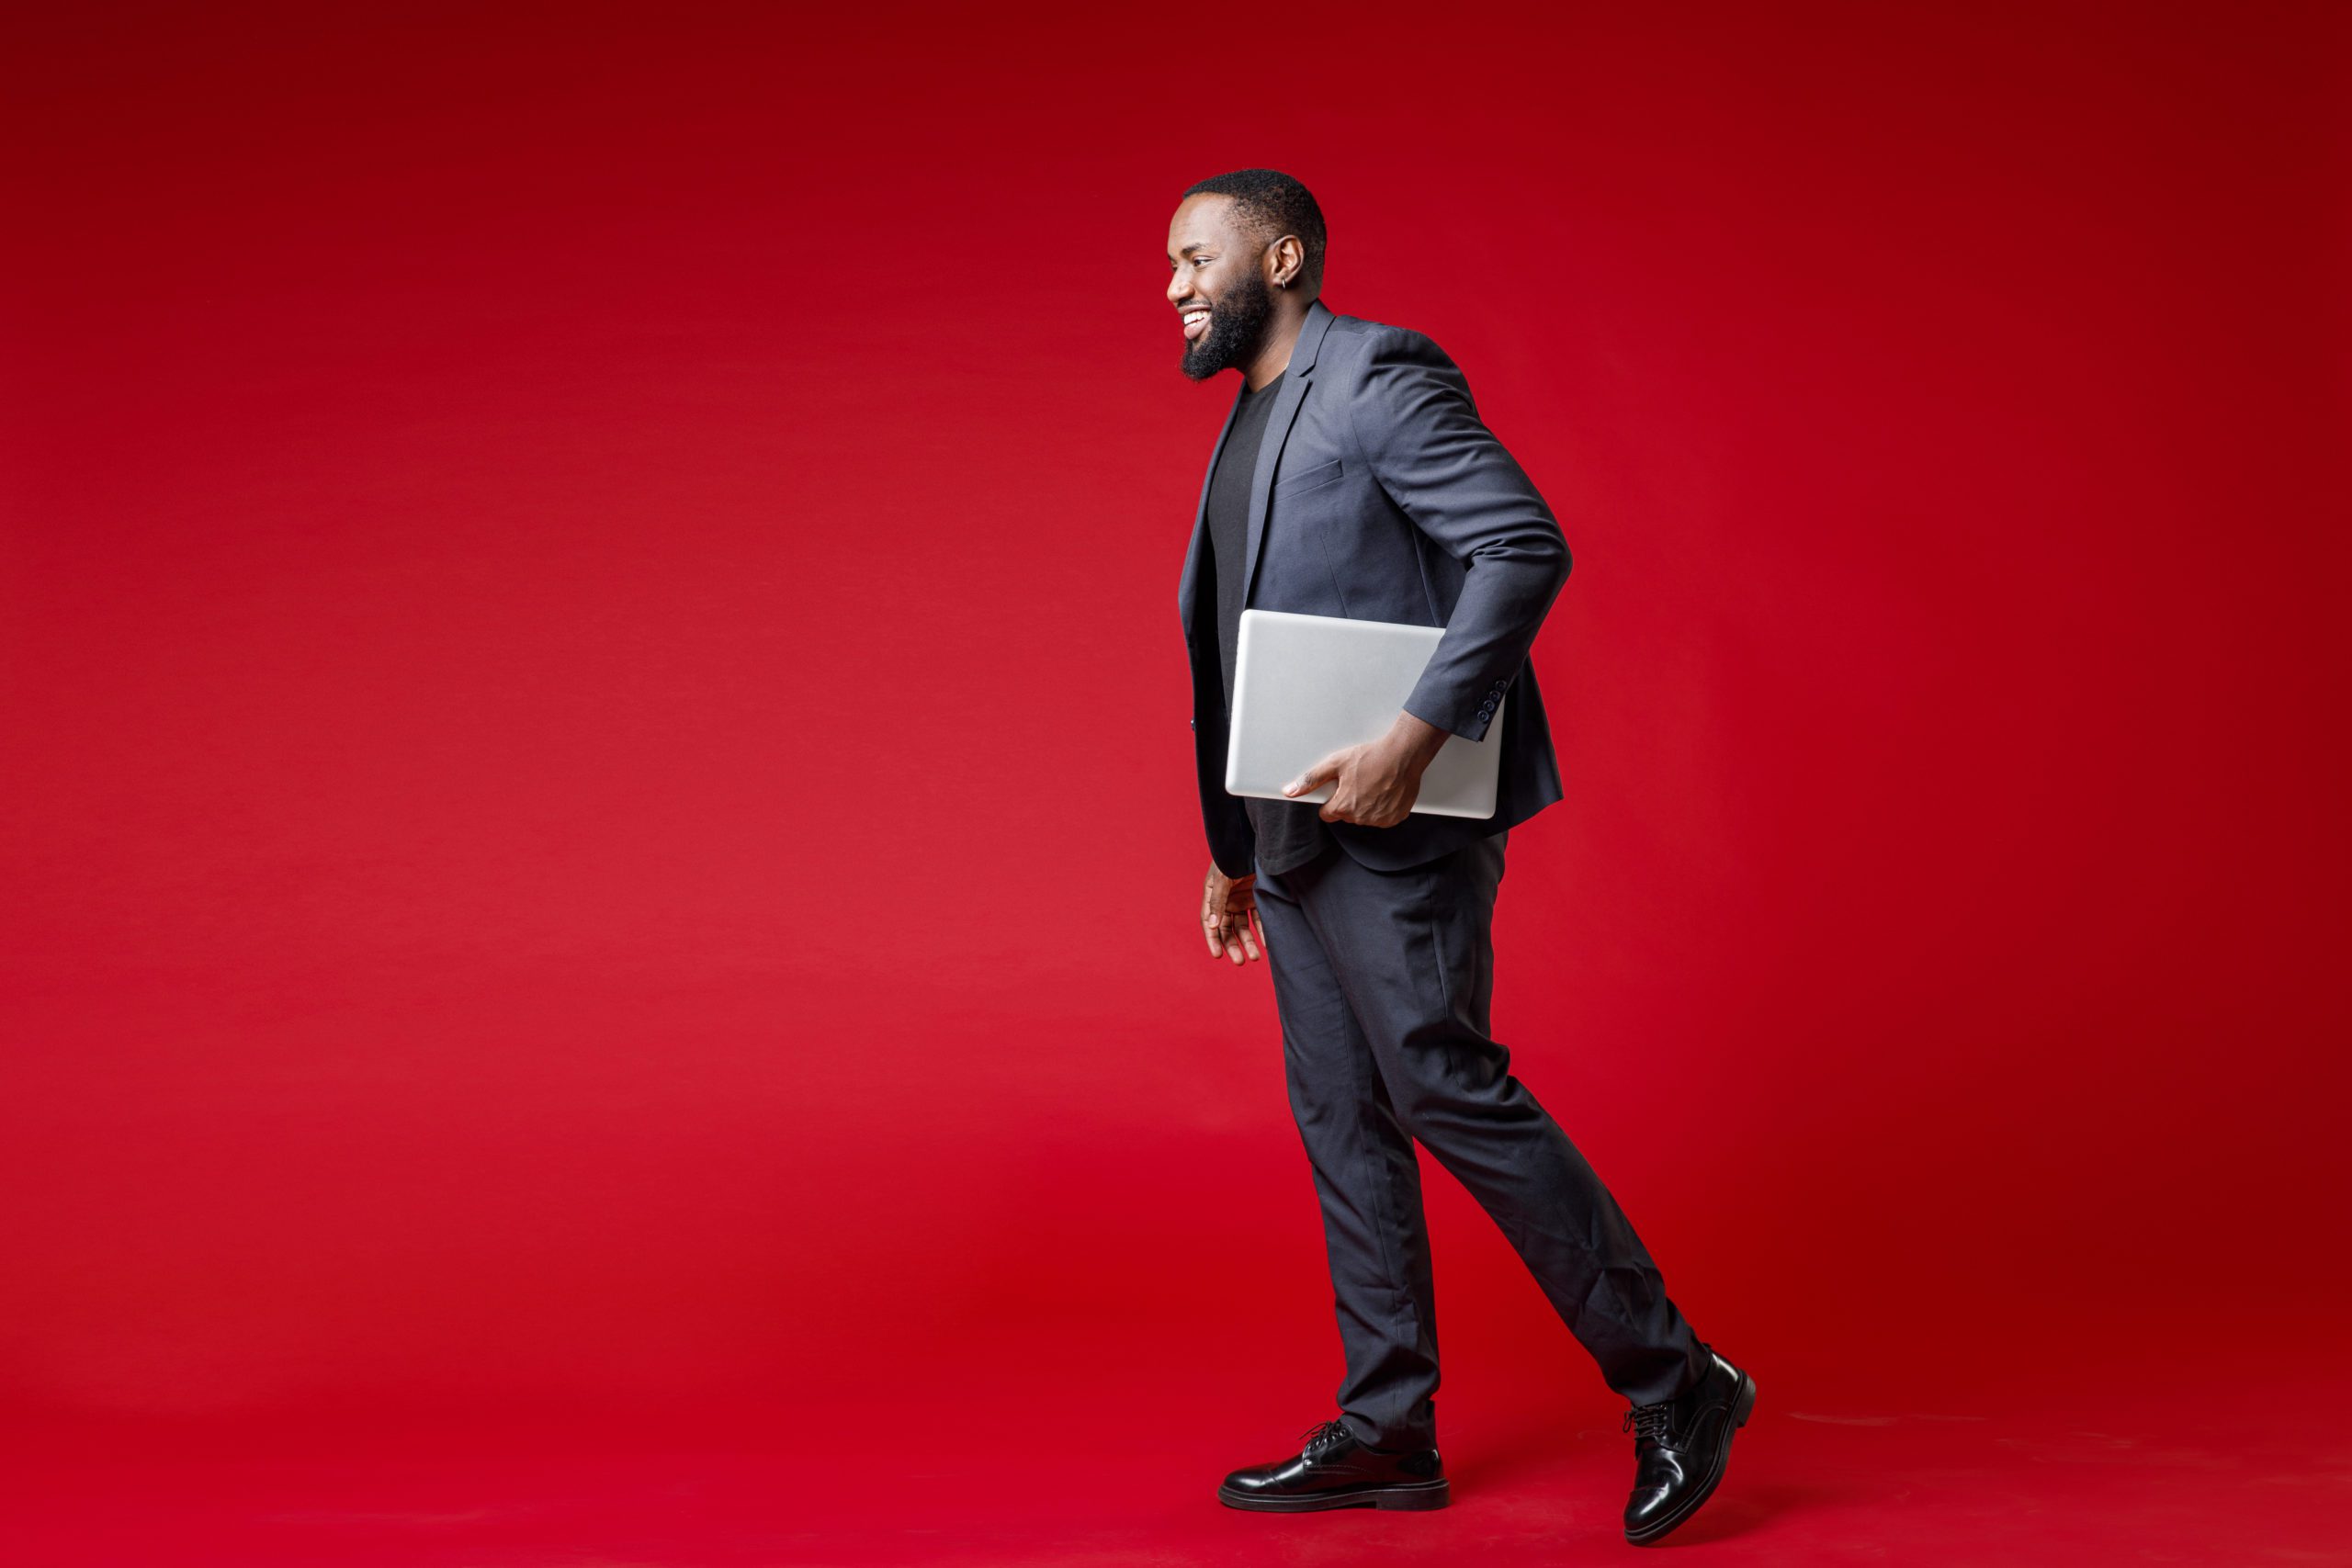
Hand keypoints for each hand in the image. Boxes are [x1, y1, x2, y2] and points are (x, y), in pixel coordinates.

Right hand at [1201, 862, 1264, 965]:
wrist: (1253, 842)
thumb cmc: (1232, 857)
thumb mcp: (1222, 878)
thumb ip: (1217, 901)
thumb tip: (1211, 926)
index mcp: (1212, 896)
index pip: (1209, 922)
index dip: (1212, 940)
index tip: (1218, 955)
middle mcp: (1225, 901)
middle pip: (1226, 929)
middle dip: (1233, 946)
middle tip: (1241, 961)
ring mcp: (1241, 901)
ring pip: (1243, 928)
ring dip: (1248, 943)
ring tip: (1255, 957)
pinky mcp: (1256, 899)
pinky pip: (1259, 919)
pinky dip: (1262, 931)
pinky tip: (1267, 943)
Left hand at [1283, 711, 1449, 827]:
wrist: (1403, 754)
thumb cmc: (1371, 757)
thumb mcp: (1335, 763)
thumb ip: (1311, 779)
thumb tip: (1290, 791)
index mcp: (1344, 807)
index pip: (1327, 814)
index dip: (1331, 801)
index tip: (1339, 789)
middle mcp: (1361, 817)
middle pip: (1346, 816)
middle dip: (1349, 801)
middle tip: (1358, 782)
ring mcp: (1380, 819)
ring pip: (1364, 817)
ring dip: (1366, 805)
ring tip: (1373, 784)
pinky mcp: (1395, 818)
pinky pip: (1382, 817)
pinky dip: (1382, 807)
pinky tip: (1385, 791)